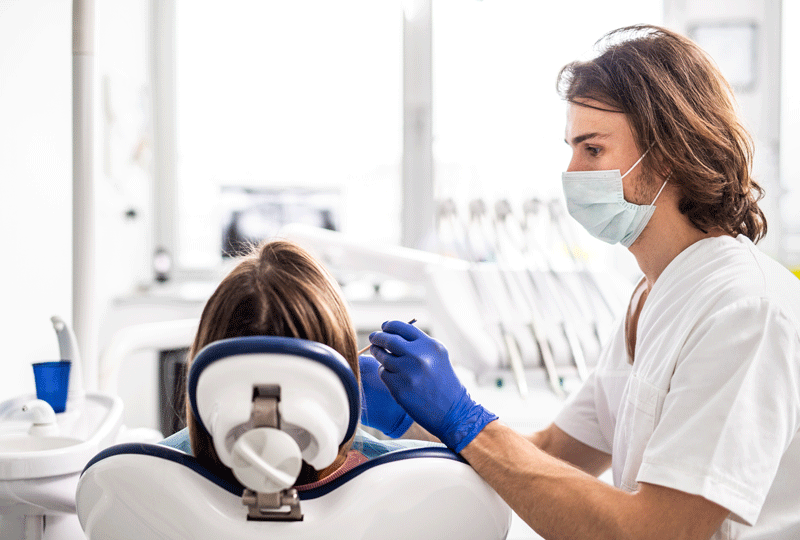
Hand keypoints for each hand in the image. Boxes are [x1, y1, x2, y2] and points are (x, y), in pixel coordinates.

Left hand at [369, 321, 496, 452]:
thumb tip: (391, 334)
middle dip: (377, 338)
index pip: (402, 327)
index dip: (389, 326)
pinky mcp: (399, 388)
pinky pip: (383, 374)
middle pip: (388, 339)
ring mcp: (407, 372)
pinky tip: (394, 377)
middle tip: (373, 338)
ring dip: (379, 355)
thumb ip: (418, 344)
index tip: (384, 327)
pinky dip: (385, 373)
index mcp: (430, 345)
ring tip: (380, 355)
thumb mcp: (438, 357)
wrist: (454, 412)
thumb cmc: (444, 383)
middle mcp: (418, 356)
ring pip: (382, 357)